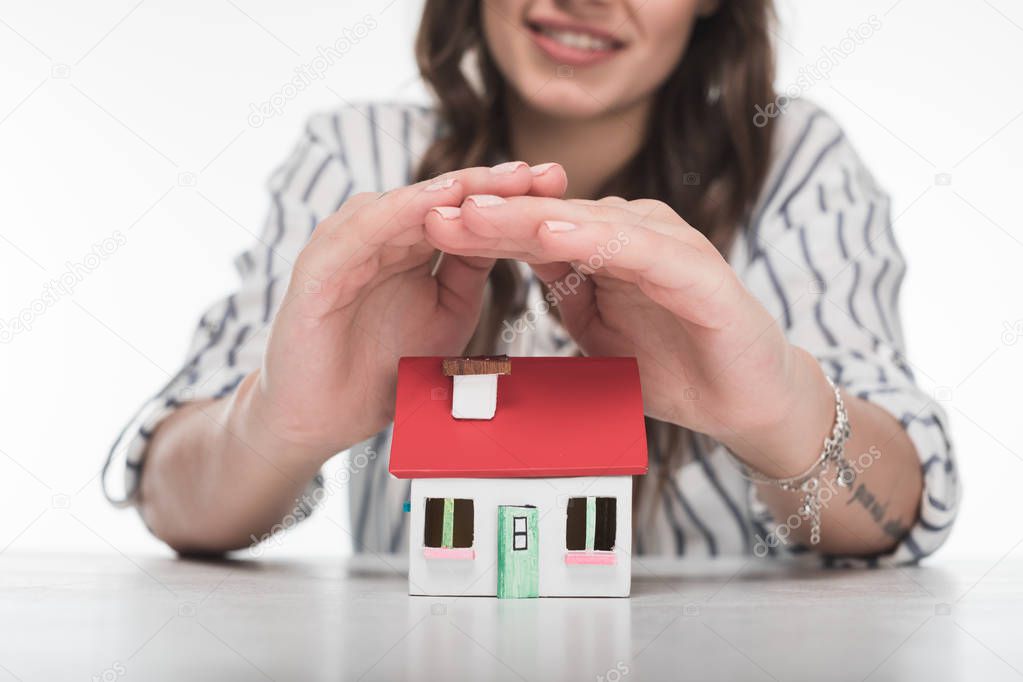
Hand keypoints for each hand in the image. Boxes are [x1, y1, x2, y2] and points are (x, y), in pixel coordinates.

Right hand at [250, 163, 567, 459]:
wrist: (323, 419)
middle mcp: (376, 235)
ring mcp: (346, 246)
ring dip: (453, 189)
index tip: (561, 187)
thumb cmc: (382, 367)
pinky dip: (399, 213)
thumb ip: (471, 272)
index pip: (461, 208)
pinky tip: (438, 202)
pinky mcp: (318, 268)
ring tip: (503, 180)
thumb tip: (516, 232)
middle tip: (544, 173)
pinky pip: (362, 231)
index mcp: (407, 244)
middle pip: (439, 196)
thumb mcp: (447, 313)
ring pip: (404, 203)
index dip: (509, 197)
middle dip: (493, 183)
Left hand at [425, 194, 832, 475]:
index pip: (535, 231)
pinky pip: (637, 249)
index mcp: (610, 247)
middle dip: (492, 215)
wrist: (744, 401)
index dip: (483, 229)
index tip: (430, 228)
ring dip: (529, 218)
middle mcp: (637, 233)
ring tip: (478, 215)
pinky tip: (551, 234)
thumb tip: (516, 267)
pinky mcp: (697, 270)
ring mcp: (668, 246)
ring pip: (588, 223)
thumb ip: (566, 294)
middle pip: (553, 216)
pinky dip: (593, 240)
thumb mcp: (598, 331)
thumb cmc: (676, 365)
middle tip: (436, 210)